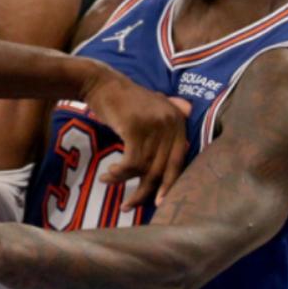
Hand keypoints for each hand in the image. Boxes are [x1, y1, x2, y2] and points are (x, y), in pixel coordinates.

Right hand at [81, 63, 189, 207]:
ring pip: (144, 168)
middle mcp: (170, 123)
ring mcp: (154, 125)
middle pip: (163, 168)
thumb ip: (167, 122)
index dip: (169, 185)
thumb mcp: (151, 108)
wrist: (99, 82)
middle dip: (146, 191)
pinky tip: (107, 174)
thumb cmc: (122, 100)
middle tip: (130, 206)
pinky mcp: (135, 128)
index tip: (158, 203)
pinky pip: (131, 162)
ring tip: (108, 181)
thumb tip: (188, 130)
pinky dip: (118, 173)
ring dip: (123, 180)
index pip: (179, 161)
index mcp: (178, 121)